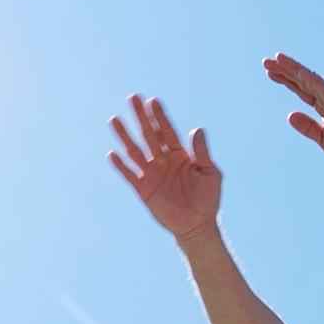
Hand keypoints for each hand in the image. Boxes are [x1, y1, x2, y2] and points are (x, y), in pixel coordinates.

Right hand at [109, 94, 221, 239]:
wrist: (196, 226)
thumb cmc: (207, 200)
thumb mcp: (210, 174)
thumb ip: (202, 153)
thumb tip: (197, 129)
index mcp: (180, 155)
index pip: (167, 131)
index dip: (160, 116)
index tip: (153, 101)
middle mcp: (164, 161)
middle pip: (149, 135)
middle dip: (141, 117)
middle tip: (133, 98)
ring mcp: (152, 174)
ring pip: (135, 151)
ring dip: (125, 136)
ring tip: (114, 120)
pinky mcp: (143, 189)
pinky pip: (129, 175)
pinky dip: (121, 166)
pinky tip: (112, 154)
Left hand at [266, 54, 323, 168]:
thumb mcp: (323, 139)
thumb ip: (308, 127)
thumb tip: (289, 115)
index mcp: (323, 107)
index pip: (300, 90)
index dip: (285, 80)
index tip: (269, 73)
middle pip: (301, 81)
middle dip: (284, 70)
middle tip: (266, 61)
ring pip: (310, 80)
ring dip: (293, 69)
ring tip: (276, 59)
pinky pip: (323, 89)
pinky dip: (310, 80)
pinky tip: (298, 72)